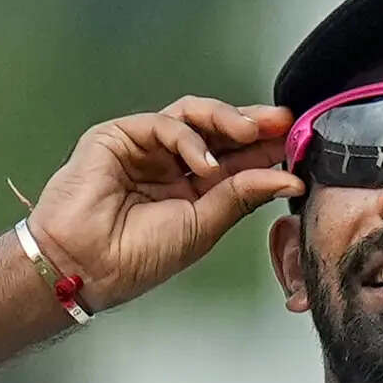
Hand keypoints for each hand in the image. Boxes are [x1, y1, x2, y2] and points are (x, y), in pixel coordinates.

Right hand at [25, 97, 305, 309]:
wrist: (85, 265)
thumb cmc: (136, 257)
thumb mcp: (204, 225)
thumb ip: (242, 195)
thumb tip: (288, 180)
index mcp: (191, 189)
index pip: (236, 159)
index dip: (266, 150)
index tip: (297, 143)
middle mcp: (170, 165)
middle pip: (218, 132)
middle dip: (253, 124)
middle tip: (283, 122)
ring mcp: (145, 148)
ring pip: (193, 117)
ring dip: (227, 120)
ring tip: (253, 132)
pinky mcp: (119, 136)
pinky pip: (164, 124)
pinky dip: (190, 138)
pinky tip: (206, 162)